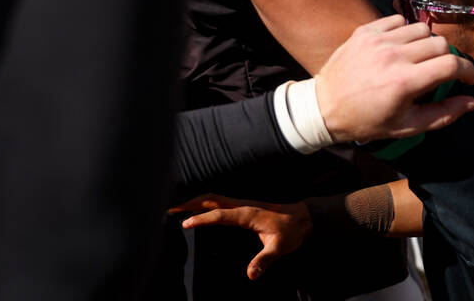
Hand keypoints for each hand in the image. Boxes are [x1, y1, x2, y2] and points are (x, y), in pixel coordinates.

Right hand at [174, 195, 309, 280]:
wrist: (303, 218)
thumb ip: (264, 260)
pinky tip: (199, 212)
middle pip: (212, 200)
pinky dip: (205, 204)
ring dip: (196, 202)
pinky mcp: (243, 207)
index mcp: (247, 214)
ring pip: (215, 198)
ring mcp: (242, 204)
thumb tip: (250, 275)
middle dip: (191, 203)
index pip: (219, 215)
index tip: (185, 223)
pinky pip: (220, 202)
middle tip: (171, 211)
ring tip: (178, 210)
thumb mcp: (279, 248)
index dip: (201, 219)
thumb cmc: (291, 231)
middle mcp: (242, 205)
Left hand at [315, 15, 473, 142]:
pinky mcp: (366, 30)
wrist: (323, 107)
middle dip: (448, 59)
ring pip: (422, 29)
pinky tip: (400, 48)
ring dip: (428, 44)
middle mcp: (393, 56)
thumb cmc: (367, 121)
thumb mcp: (407, 127)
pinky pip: (399, 21)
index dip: (467, 71)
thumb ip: (444, 114)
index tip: (466, 80)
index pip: (451, 64)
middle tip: (440, 73)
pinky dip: (406, 32)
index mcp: (404, 83)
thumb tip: (472, 101)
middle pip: (440, 44)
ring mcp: (378, 40)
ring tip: (419, 60)